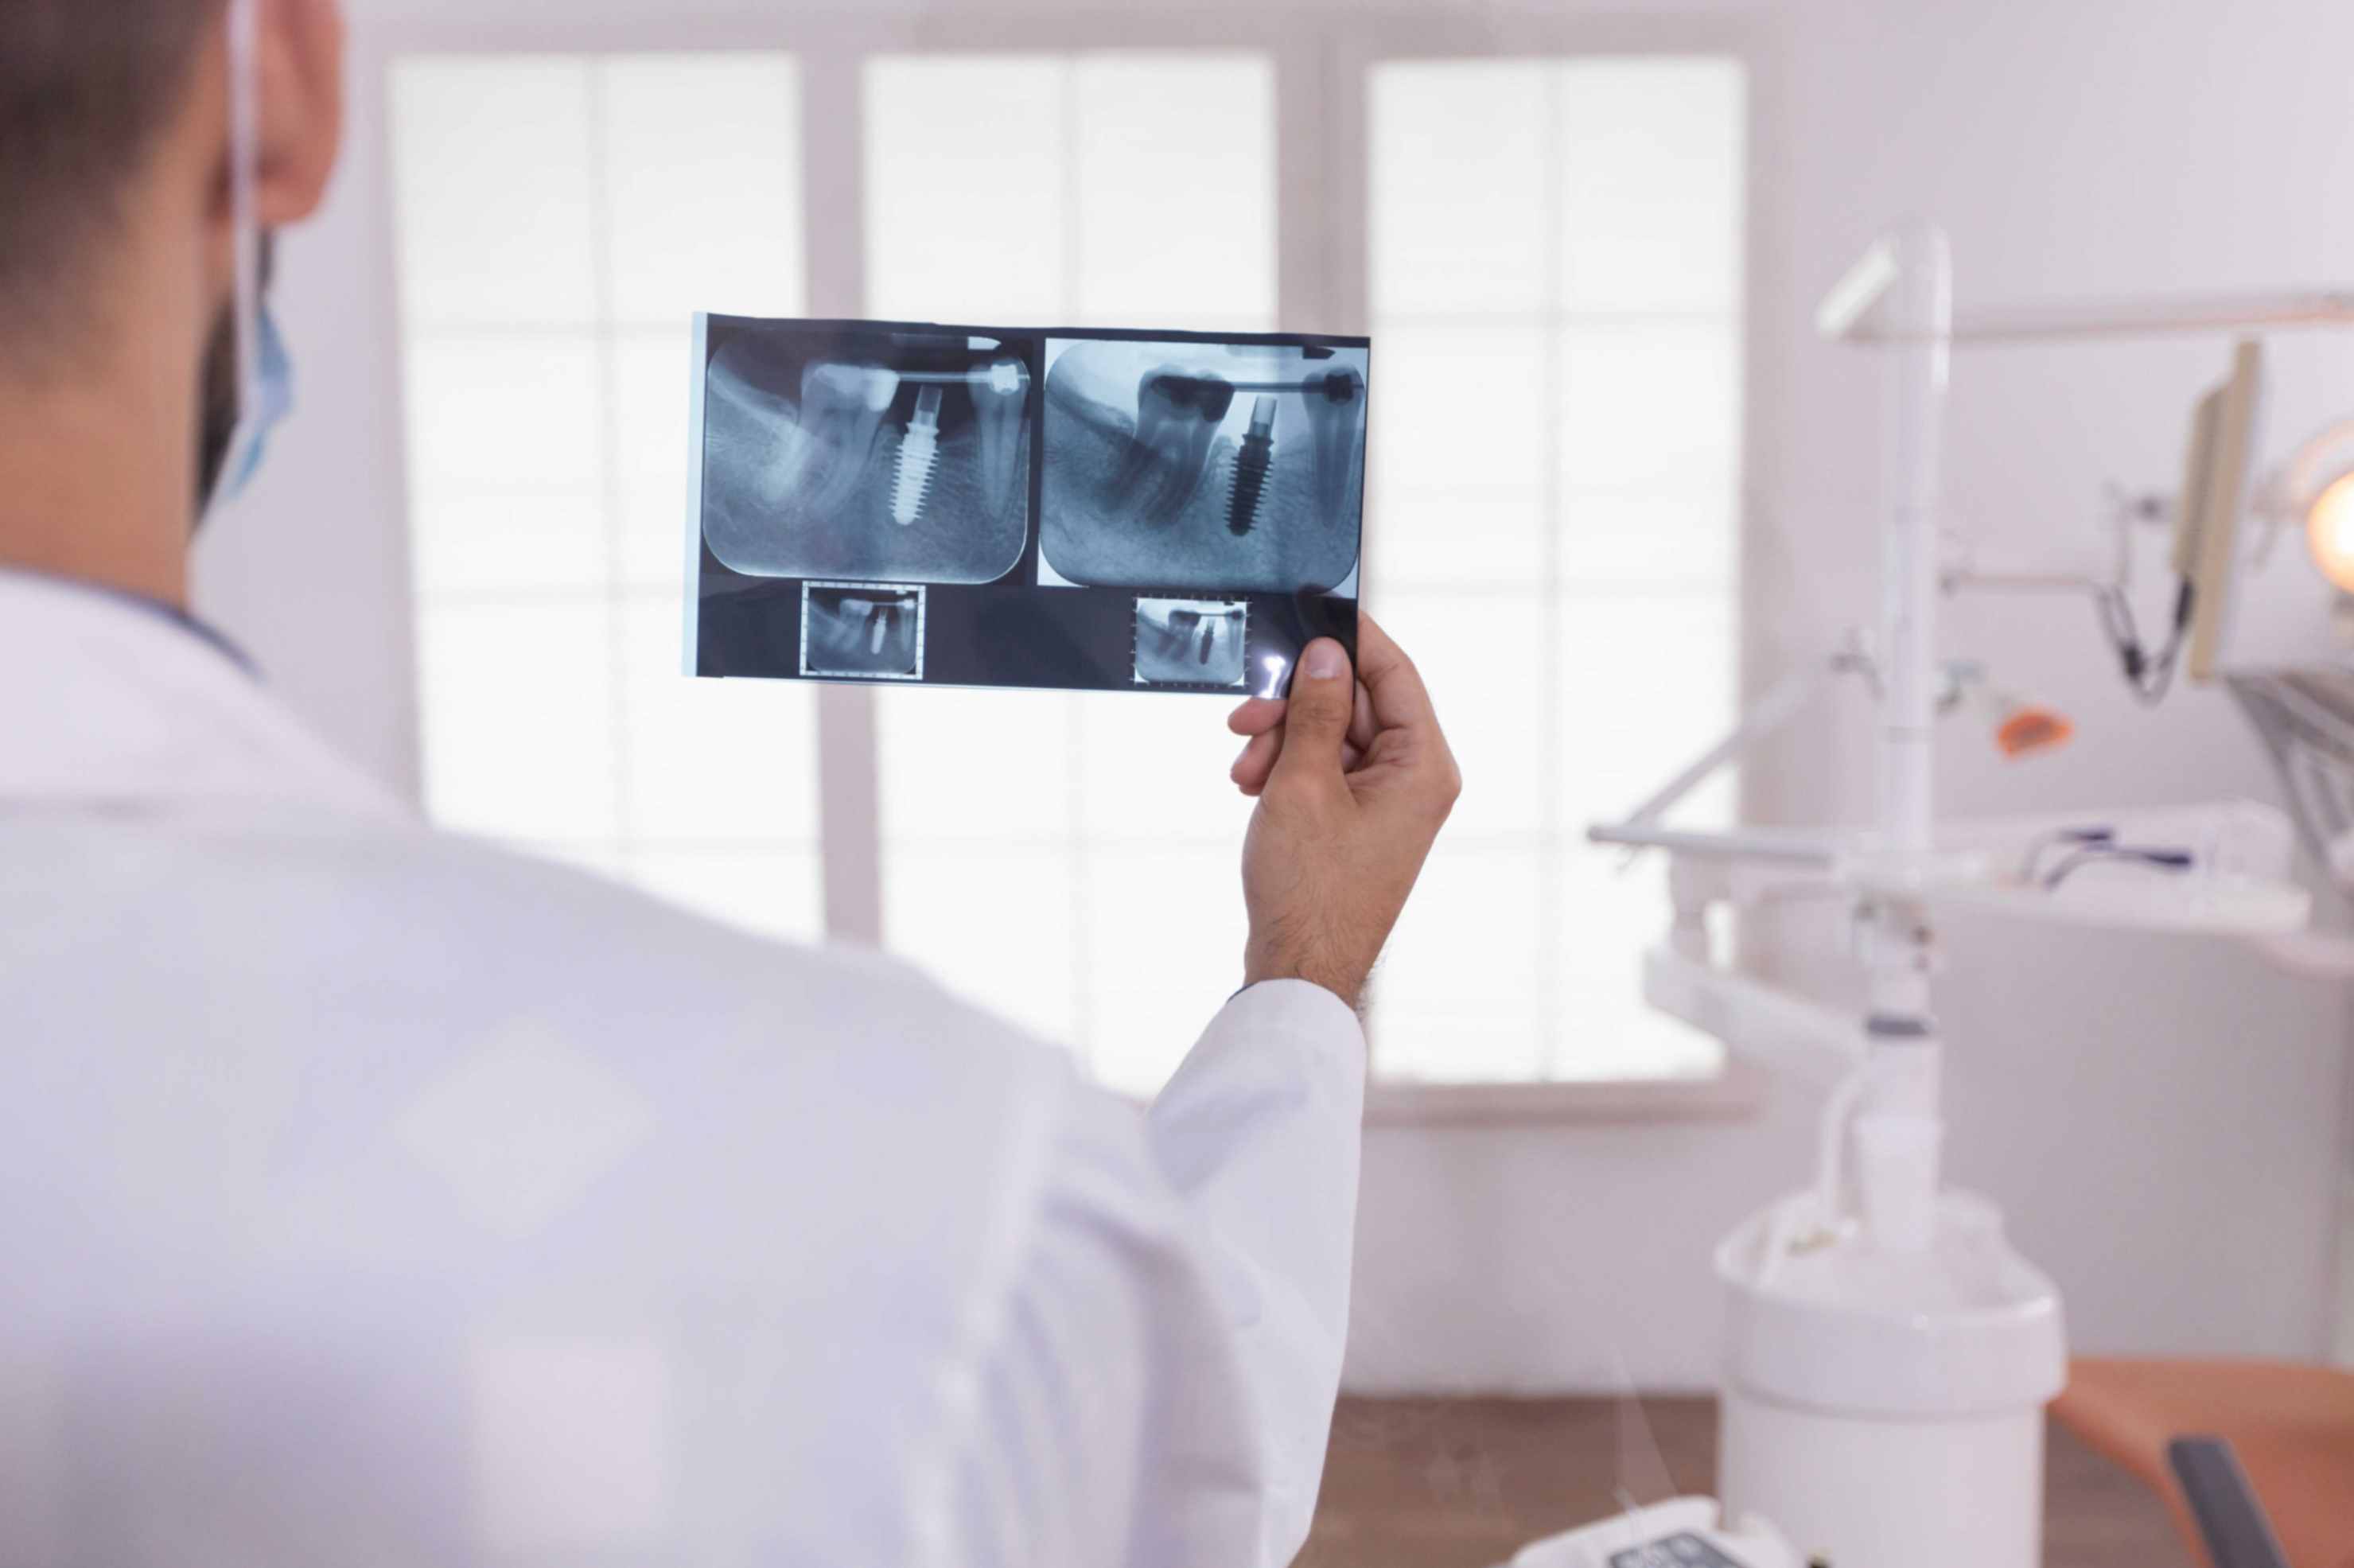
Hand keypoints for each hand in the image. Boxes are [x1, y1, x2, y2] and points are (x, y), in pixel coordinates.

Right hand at [1227, 614, 1458, 1007]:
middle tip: (1247, 718)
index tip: (1311, 612)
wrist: (1300, 968)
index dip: (1352, 638)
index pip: (1394, 672)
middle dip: (1295, 706)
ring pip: (1333, 735)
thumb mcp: (1304, 784)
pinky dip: (1288, 768)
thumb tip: (1327, 656)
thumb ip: (1316, 712)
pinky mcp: (1360, 820)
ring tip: (1244, 768)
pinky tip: (1252, 783)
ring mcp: (1389, 801)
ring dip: (1283, 740)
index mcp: (1423, 765)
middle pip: (1356, 703)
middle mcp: (1416, 778)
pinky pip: (1326, 769)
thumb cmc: (1311, 889)